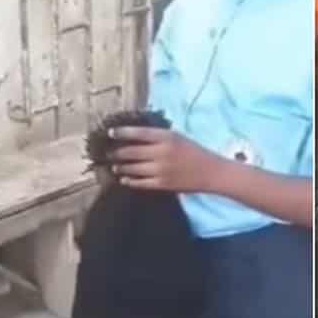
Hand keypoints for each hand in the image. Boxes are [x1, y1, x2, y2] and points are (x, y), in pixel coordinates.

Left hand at [108, 127, 226, 193]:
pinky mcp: (162, 184)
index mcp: (166, 137)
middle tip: (106, 153)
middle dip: (116, 152)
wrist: (211, 172)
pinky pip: (140, 183)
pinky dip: (129, 181)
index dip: (121, 133)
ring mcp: (161, 170)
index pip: (138, 133)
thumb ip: (157, 136)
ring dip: (120, 167)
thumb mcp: (177, 137)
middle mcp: (162, 152)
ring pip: (132, 168)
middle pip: (131, 152)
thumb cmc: (193, 152)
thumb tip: (134, 135)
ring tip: (114, 166)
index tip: (109, 133)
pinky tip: (123, 180)